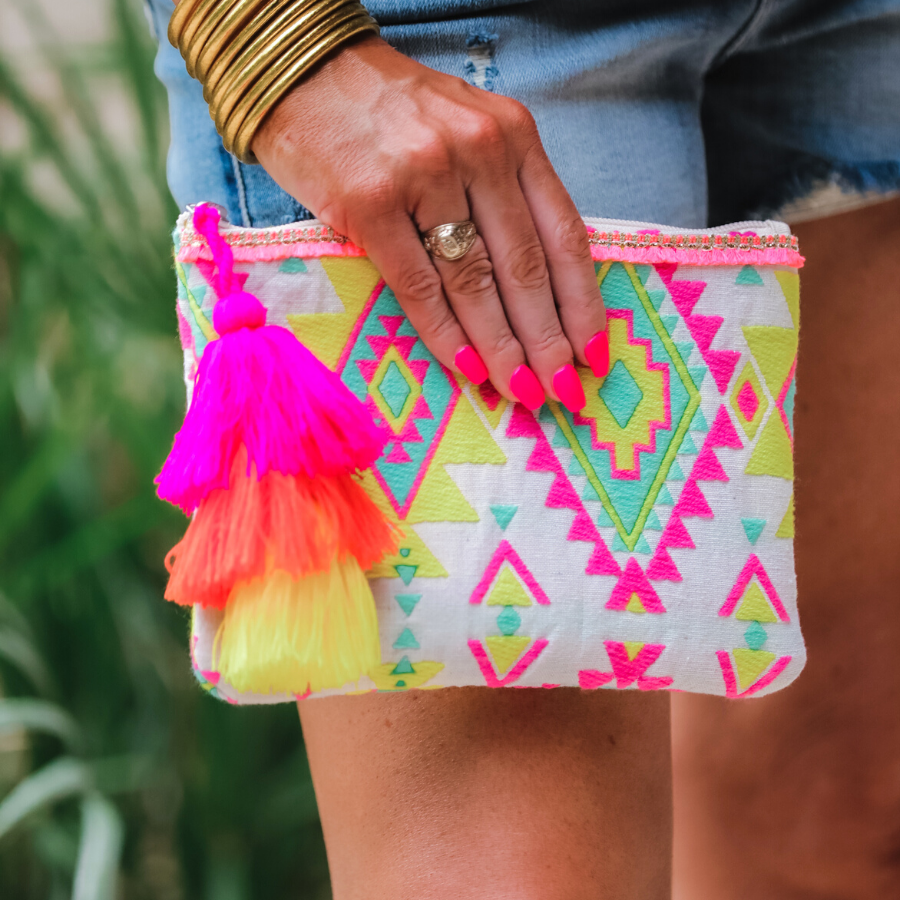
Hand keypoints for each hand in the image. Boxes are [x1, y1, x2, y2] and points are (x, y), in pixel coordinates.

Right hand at [253, 35, 608, 409]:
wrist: (302, 72)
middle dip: (548, 340)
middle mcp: (479, 151)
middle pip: (526, 267)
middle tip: (564, 393)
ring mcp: (424, 175)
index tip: (594, 352)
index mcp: (514, 136)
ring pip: (476, 282)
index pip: (564, 234)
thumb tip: (534, 286)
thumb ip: (505, 193)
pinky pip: (418, 285)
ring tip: (522, 392)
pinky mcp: (370, 204)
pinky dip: (445, 334)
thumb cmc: (391, 113)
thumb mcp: (470, 133)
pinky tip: (467, 369)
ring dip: (502, 347)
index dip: (582, 301)